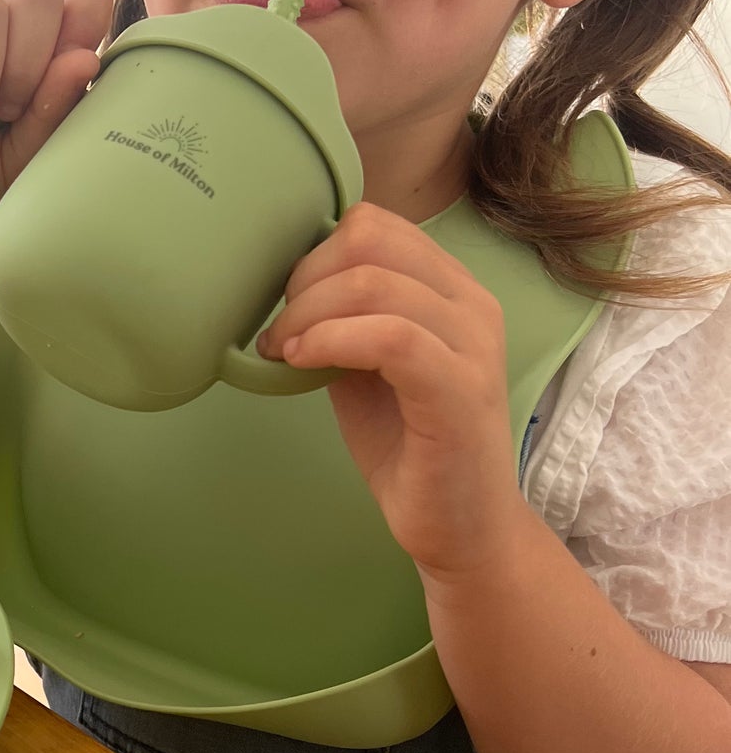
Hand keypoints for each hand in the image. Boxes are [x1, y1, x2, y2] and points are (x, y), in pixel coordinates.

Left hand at [256, 203, 526, 581]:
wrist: (461, 527)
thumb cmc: (411, 447)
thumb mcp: (367, 367)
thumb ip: (344, 319)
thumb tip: (287, 288)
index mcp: (452, 289)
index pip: (376, 225)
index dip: (315, 255)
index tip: (288, 306)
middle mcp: (472, 304)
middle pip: (369, 241)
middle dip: (304, 281)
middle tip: (280, 333)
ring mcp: (472, 346)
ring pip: (373, 284)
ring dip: (307, 315)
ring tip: (284, 353)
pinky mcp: (460, 391)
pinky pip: (390, 338)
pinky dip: (331, 341)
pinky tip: (304, 363)